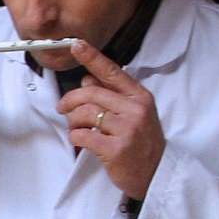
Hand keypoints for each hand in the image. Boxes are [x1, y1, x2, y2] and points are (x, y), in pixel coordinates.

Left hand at [59, 40, 165, 199]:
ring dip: (72, 121)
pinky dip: (75, 137)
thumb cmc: (142, 143)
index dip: (92, 57)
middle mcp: (135, 109)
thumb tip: (88, 79)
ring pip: (84, 113)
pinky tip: (80, 140)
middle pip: (91, 93)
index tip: (76, 45)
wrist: (156, 174)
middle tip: (62, 107)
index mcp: (140, 97)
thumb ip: (112, 95)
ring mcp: (126, 129)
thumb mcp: (134, 114)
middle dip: (70, 99)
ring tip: (75, 127)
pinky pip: (83, 135)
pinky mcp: (116, 149)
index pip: (112, 71)